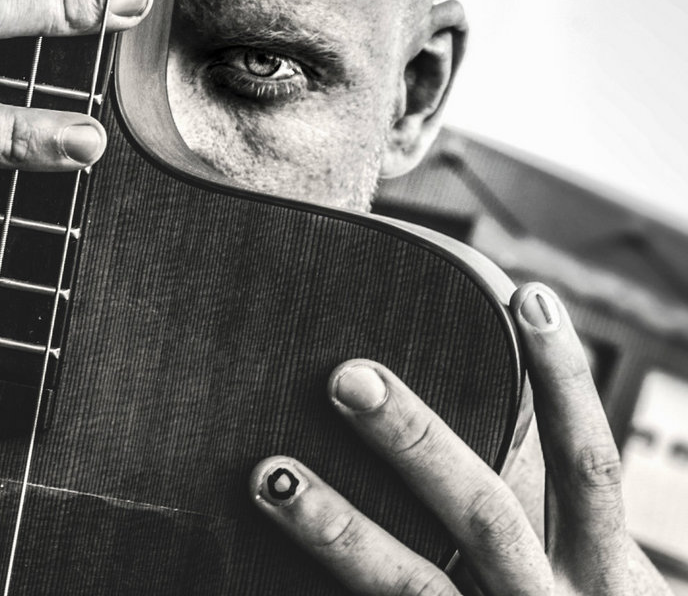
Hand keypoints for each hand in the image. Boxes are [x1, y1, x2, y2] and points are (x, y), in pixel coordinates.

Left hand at [251, 282, 671, 594]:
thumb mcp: (599, 582)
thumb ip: (550, 518)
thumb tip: (494, 418)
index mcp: (603, 575)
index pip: (585, 467)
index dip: (565, 382)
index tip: (527, 297)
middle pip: (485, 515)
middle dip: (415, 440)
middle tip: (348, 376)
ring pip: (411, 586)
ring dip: (337, 527)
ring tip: (271, 475)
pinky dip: (322, 592)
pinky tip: (259, 560)